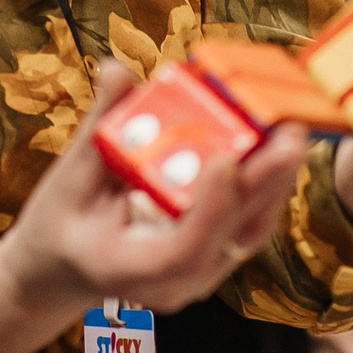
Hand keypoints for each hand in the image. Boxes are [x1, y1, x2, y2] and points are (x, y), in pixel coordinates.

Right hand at [0, 61, 307, 352]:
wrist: (63, 267)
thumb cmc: (61, 226)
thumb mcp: (68, 178)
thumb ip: (99, 125)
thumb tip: (116, 71)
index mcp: (131, 268)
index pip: (184, 249)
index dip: (211, 207)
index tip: (226, 157)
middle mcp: (176, 281)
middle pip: (233, 237)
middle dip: (264, 182)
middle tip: (286, 129)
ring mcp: (200, 273)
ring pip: (250, 230)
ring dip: (275, 179)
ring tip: (290, 127)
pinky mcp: (213, 253)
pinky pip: (248, 221)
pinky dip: (264, 182)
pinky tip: (274, 142)